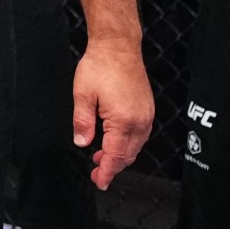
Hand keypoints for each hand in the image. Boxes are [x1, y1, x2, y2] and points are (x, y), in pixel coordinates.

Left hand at [73, 39, 153, 188]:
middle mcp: (140, 121)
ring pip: (135, 146)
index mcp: (123, 121)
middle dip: (112, 167)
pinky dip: (127, 143)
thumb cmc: (100, 67)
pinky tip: (113, 141)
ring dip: (119, 155)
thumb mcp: (82, 95)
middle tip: (96, 174)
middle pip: (128, 155)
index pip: (115, 155)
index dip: (106, 171)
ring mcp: (146, 115)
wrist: (118, 47)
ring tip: (100, 159)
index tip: (99, 181)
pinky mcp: (147, 109)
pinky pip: (139, 135)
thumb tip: (82, 143)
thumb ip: (82, 122)